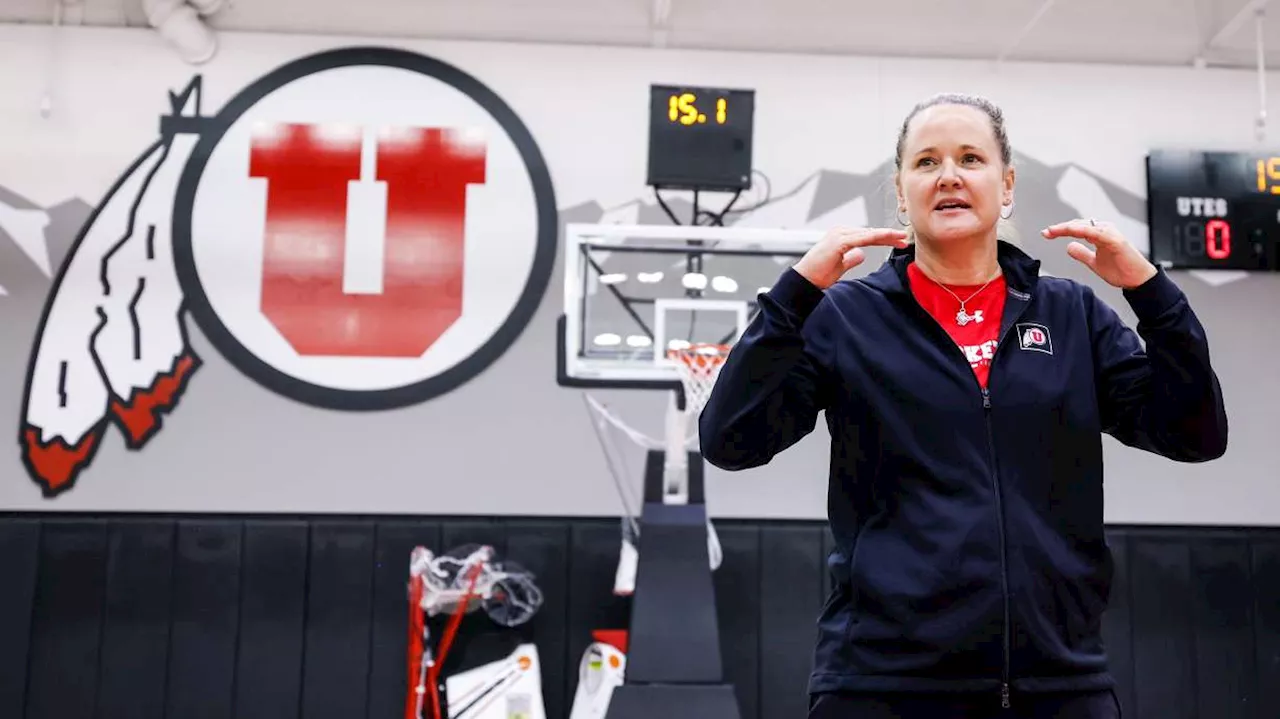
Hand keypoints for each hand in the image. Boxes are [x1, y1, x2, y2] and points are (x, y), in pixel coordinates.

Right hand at [794, 227, 909, 289]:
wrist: (805, 281)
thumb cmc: (819, 275)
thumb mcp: (840, 265)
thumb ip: (850, 258)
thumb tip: (861, 255)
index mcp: (841, 236)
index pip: (867, 235)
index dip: (883, 238)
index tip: (898, 242)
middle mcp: (840, 231)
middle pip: (870, 232)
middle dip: (888, 235)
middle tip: (905, 238)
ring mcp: (839, 234)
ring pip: (869, 233)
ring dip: (886, 235)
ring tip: (901, 237)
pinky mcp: (839, 241)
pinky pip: (862, 238)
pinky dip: (876, 237)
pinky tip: (888, 237)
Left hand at [1041, 219, 1156, 289]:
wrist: (1137, 280)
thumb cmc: (1120, 269)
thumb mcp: (1094, 262)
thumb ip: (1082, 253)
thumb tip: (1068, 246)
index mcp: (1098, 234)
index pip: (1076, 228)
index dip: (1061, 230)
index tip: (1046, 233)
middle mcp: (1104, 230)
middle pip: (1078, 224)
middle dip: (1061, 228)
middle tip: (1046, 232)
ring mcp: (1110, 234)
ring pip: (1085, 226)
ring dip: (1068, 227)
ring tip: (1054, 230)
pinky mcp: (1115, 240)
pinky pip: (1097, 233)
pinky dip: (1084, 230)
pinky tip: (1072, 231)